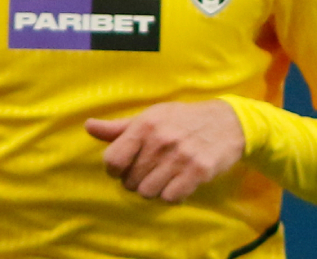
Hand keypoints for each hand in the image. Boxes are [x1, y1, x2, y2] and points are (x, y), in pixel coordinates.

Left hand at [84, 100, 244, 203]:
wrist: (228, 122)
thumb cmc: (183, 119)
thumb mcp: (152, 116)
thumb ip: (119, 127)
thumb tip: (88, 126)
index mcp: (146, 125)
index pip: (112, 160)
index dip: (115, 169)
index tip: (125, 166)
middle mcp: (161, 140)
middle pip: (129, 181)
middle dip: (136, 180)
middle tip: (150, 170)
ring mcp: (181, 157)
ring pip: (147, 193)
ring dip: (153, 190)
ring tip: (163, 177)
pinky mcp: (198, 171)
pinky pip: (170, 198)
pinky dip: (171, 196)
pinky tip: (177, 183)